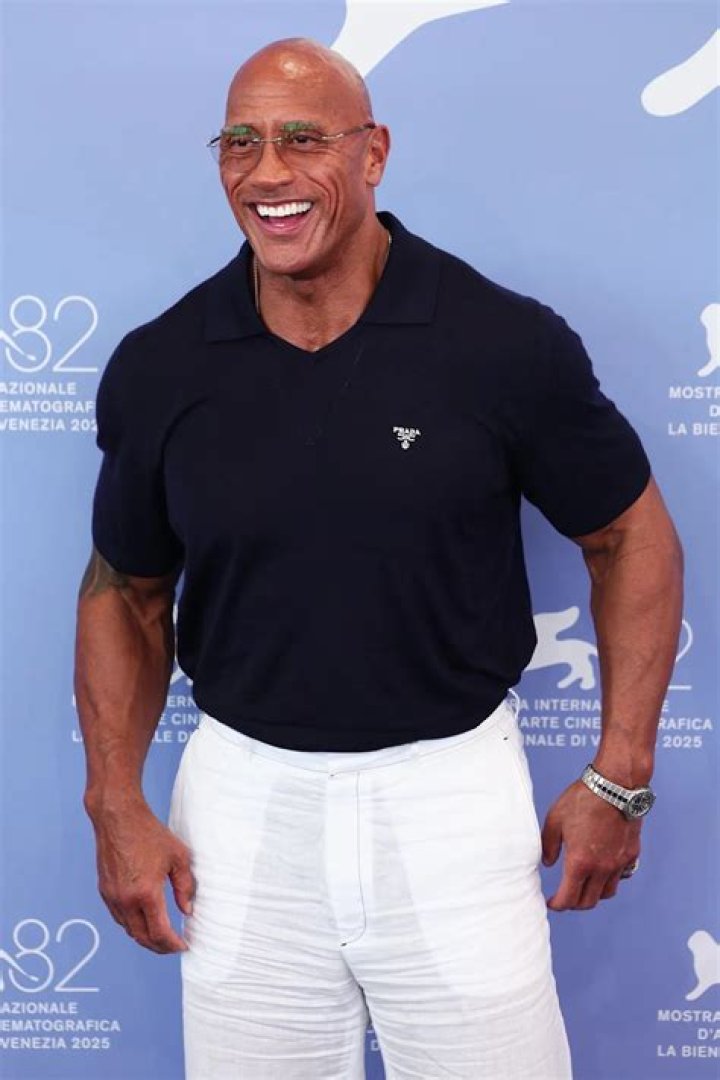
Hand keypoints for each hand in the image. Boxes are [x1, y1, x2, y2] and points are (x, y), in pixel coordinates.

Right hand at [92, 800, 195, 952]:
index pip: (159, 933)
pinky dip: (132, 924)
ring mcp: (112, 897)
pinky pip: (119, 917)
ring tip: (161, 935)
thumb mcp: (178, 857)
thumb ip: (184, 887)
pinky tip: (144, 919)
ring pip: (129, 929)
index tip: (183, 946)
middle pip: (142, 937)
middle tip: (173, 946)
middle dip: (159, 947)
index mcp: (146, 893)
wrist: (118, 817)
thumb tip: (186, 910)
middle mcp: (126, 900)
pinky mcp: (104, 891)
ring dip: (145, 937)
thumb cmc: (149, 833)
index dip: (173, 945)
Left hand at [541, 780, 641, 910]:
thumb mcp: (555, 819)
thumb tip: (547, 863)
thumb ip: (548, 845)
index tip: (551, 903)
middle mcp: (601, 868)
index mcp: (580, 862)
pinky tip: (602, 868)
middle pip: (588, 902)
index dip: (557, 905)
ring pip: (606, 893)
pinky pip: (621, 876)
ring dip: (593, 894)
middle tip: (565, 897)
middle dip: (574, 904)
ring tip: (583, 885)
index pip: (568, 898)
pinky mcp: (631, 854)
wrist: (616, 786)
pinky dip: (609, 879)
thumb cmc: (583, 799)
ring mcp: (619, 863)